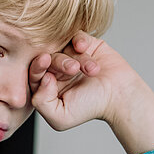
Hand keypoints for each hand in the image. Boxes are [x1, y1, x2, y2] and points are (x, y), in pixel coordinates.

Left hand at [28, 30, 153, 153]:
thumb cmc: (91, 108)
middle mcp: (57, 69)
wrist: (120, 97)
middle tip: (73, 69)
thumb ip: (42, 103)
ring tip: (91, 70)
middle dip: (59, 62)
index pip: (33, 72)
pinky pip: (76, 35)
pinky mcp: (86, 44)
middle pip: (48, 57)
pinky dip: (80, 40)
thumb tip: (41, 79)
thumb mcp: (60, 117)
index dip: (37, 66)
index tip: (44, 60)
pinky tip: (84, 48)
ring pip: (63, 47)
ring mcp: (71, 55)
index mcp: (47, 84)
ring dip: (76, 58)